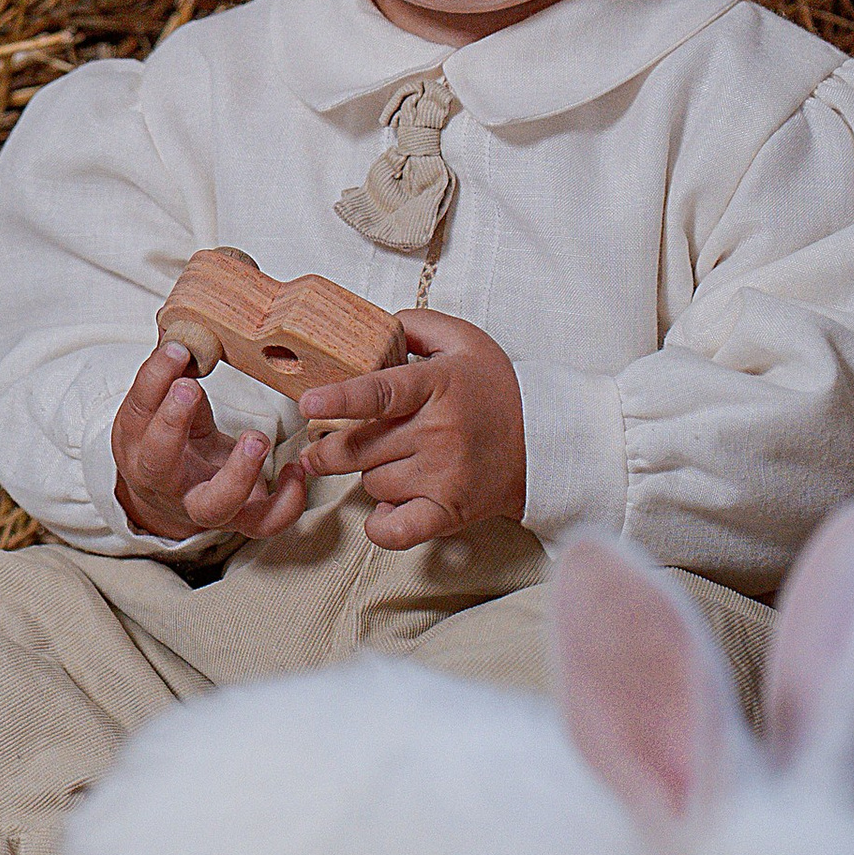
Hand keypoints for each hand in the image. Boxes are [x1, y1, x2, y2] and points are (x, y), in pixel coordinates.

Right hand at [111, 341, 313, 544]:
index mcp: (139, 443)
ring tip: (256, 438)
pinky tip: (296, 470)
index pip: (138, 411)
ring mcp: (203, 505)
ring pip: (213, 506)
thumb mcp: (161, 405)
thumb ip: (173, 373)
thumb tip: (186, 328)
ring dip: (236, 474)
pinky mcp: (239, 519)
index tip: (176, 350)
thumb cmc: (169, 440)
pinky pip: (263, 523)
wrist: (171, 496)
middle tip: (190, 388)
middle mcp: (165, 480)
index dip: (154, 380)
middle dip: (172, 424)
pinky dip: (285, 503)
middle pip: (158, 465)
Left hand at [295, 311, 526, 548]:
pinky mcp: (449, 511)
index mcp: (437, 386)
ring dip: (369, 475)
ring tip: (388, 461)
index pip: (380, 392)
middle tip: (320, 445)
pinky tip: (384, 510)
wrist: (545, 442)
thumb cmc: (496, 390)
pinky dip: (381, 525)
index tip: (308, 405)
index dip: (339, 399)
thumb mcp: (464, 340)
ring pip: (372, 482)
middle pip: (359, 446)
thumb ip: (415, 325)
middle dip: (329, 448)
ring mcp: (444, 475)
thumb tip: (374, 325)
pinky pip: (397, 529)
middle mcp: (438, 432)